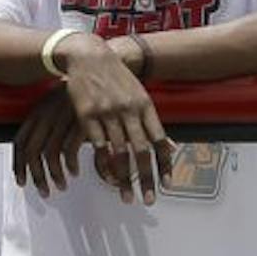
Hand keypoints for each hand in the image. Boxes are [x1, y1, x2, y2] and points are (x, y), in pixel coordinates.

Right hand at [13, 36, 175, 204]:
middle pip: (142, 151)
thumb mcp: (138, 92)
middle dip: (146, 178)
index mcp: (145, 105)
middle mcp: (129, 111)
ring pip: (120, 153)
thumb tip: (169, 143)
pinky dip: (102, 164)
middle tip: (148, 199)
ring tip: (127, 196)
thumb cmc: (116, 76)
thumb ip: (150, 118)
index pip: (160, 139)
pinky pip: (97, 146)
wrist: (88, 56)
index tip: (167, 184)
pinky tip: (106, 177)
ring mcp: (108, 113)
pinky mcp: (87, 116)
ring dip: (124, 178)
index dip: (164, 163)